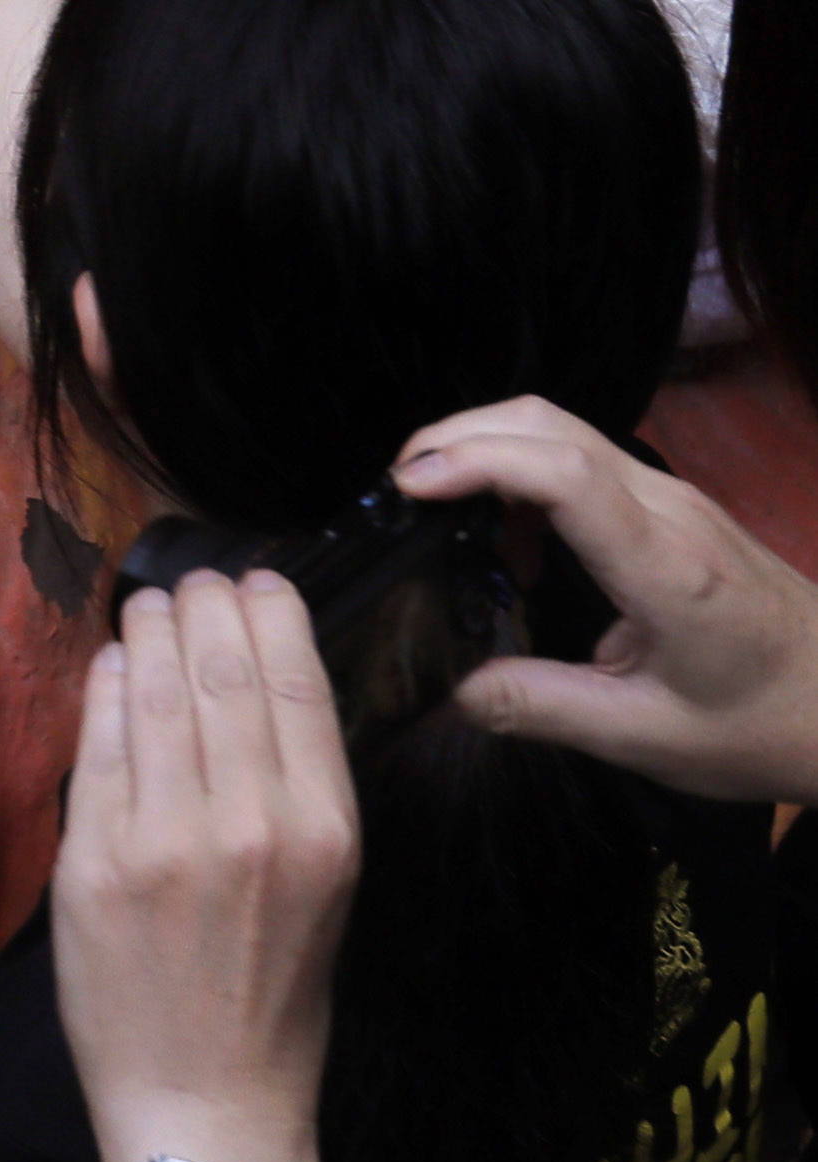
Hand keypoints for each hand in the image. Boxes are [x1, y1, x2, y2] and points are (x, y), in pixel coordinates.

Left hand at [55, 568, 355, 1161]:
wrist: (206, 1100)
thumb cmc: (273, 999)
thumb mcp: (324, 890)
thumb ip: (294, 793)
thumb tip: (259, 690)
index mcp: (324, 831)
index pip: (297, 684)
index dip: (272, 614)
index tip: (258, 579)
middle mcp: (249, 822)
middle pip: (223, 670)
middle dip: (206, 605)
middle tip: (195, 579)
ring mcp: (163, 837)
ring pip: (156, 692)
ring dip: (150, 632)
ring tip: (151, 604)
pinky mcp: (92, 857)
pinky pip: (98, 744)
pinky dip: (107, 689)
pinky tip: (114, 662)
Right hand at [397, 396, 817, 803]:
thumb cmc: (763, 726)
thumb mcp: (647, 737)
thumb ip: (539, 708)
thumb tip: (448, 689)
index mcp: (666, 568)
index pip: (562, 473)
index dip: (474, 462)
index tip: (406, 489)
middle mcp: (670, 511)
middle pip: (546, 423)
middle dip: (457, 437)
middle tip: (398, 492)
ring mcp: (676, 499)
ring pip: (561, 428)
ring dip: (487, 450)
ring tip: (441, 514)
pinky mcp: (675, 506)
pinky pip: (583, 457)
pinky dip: (522, 472)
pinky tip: (512, 540)